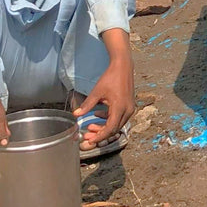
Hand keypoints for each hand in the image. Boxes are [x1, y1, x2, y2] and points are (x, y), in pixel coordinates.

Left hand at [74, 31, 134, 147]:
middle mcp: (127, 110)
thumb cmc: (111, 77)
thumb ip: (87, 104)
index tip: (90, 139)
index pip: (110, 128)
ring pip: (117, 124)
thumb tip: (76, 114)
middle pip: (114, 129)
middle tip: (87, 134)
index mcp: (120, 108)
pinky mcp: (128, 105)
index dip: (100, 136)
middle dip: (100, 133)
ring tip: (90, 126)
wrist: (123, 66)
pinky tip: (98, 114)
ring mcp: (129, 108)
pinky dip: (108, 119)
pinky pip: (119, 117)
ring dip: (104, 126)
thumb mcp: (97, 91)